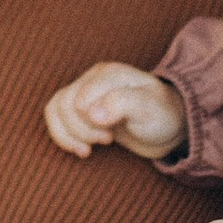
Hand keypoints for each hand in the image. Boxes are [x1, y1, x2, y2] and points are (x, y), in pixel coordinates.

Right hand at [45, 63, 187, 159]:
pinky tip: (79, 149)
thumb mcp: (149, 108)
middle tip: (106, 141)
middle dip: (81, 131)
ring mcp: (85, 92)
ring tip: (89, 148)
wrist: (167, 125)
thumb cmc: (161, 114)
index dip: (89, 123)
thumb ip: (122, 104)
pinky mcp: (81, 108)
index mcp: (109, 73)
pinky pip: (55, 116)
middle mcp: (93, 79)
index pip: (80, 99)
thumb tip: (91, 113)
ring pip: (56, 110)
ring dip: (69, 135)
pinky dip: (61, 136)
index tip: (109, 137)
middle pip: (65, 105)